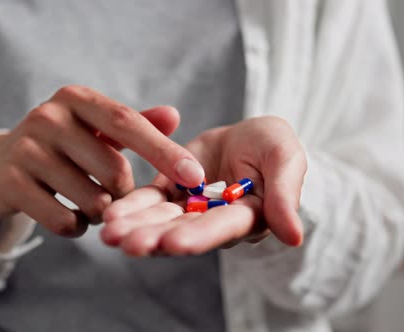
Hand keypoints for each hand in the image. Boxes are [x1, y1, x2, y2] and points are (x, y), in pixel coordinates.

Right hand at [0, 86, 204, 238]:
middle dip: (125, 193)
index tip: (196, 177)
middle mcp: (48, 117)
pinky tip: (72, 217)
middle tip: (116, 194)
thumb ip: (136, 123)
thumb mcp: (96, 128)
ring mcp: (26, 150)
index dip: (163, 151)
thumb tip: (174, 115)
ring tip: (92, 203)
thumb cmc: (63, 145)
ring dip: (103, 213)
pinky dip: (77, 227)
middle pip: (114, 170)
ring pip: (92, 200)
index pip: (127, 123)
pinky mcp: (11, 183)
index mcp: (75, 99)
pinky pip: (64, 221)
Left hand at [101, 116, 306, 255]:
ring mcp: (190, 206)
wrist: (250, 138)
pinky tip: (109, 214)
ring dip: (135, 227)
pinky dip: (130, 207)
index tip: (174, 242)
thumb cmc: (274, 147)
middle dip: (155, 237)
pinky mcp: (171, 189)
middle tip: (128, 244)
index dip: (198, 235)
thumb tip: (294, 237)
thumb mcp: (286, 159)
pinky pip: (149, 200)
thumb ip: (286, 195)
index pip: (221, 228)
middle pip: (183, 230)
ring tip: (109, 232)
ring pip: (160, 219)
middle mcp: (214, 219)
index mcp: (246, 216)